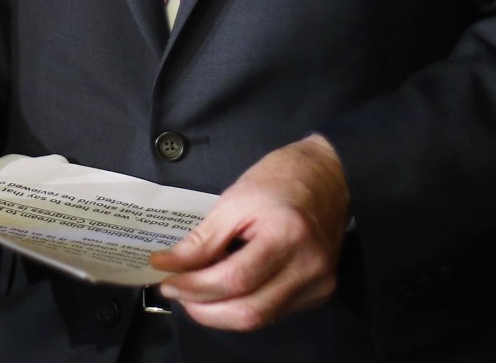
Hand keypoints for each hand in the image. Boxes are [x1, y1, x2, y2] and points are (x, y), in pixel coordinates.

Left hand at [150, 134, 348, 331]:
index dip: (195, 287)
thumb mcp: (234, 201)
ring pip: (260, 319)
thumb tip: (166, 264)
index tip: (166, 281)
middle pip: (249, 311)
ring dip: (221, 312)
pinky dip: (244, 305)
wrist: (329, 176)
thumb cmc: (280, 180)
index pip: (235, 279)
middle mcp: (309, 267)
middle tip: (178, 293)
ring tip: (197, 292)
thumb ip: (202, 239)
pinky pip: (274, 312)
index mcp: (288, 235)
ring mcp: (318, 284)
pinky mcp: (319, 293)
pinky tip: (227, 290)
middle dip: (205, 310)